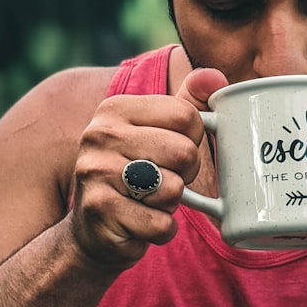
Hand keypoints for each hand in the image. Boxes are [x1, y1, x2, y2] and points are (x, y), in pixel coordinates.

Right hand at [69, 68, 226, 268]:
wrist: (92, 229)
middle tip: (162, 180)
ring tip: (148, 200)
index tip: (174, 152)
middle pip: (184, 152)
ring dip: (171, 203)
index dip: (194, 140)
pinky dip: (161, 229)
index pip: (186, 116)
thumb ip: (189, 101)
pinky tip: (141, 223)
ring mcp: (96, 172)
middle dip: (185, 175)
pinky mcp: (100, 211)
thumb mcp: (159, 132)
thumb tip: (214, 77)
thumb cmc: (137, 174)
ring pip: (174, 189)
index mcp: (115, 108)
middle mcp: (100, 134)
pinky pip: (161, 224)